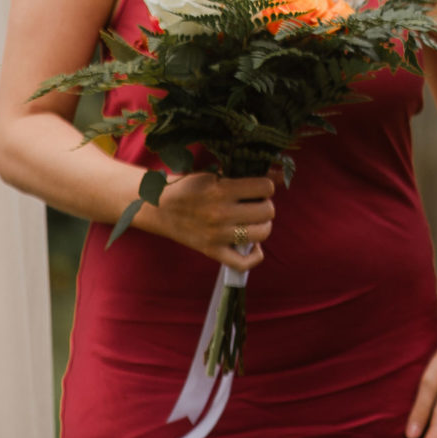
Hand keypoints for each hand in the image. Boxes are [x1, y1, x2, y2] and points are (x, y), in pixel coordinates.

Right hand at [143, 171, 275, 269]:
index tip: (258, 188)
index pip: (265, 188)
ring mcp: (216, 235)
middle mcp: (220, 213)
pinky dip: (255, 256)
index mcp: (220, 189)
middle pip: (267, 211)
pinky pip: (243, 263)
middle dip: (265, 205)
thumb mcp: (213, 174)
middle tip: (255, 204)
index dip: (266, 186)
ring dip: (263, 226)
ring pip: (262, 233)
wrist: (155, 207)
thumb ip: (246, 175)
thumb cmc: (188, 187)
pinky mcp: (212, 251)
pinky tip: (253, 245)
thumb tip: (281, 175)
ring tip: (253, 220)